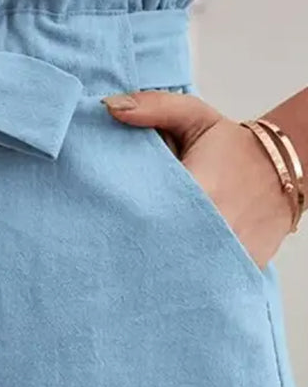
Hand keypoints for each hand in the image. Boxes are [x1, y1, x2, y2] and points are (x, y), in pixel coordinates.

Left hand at [102, 91, 293, 269]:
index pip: (143, 211)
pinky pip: (200, 280)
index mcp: (198, 188)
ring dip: (156, 263)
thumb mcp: (196, 117)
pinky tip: (168, 267)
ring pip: (176, 268)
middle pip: (154, 243)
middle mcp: (212, 226)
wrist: (285, 172)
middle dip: (132, 241)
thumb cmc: (234, 147)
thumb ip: (153, 108)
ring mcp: (226, 253)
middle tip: (110, 239)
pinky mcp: (236, 271)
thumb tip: (110, 107)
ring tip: (136, 257)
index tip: (101, 216)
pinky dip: (183, 276)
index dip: (120, 215)